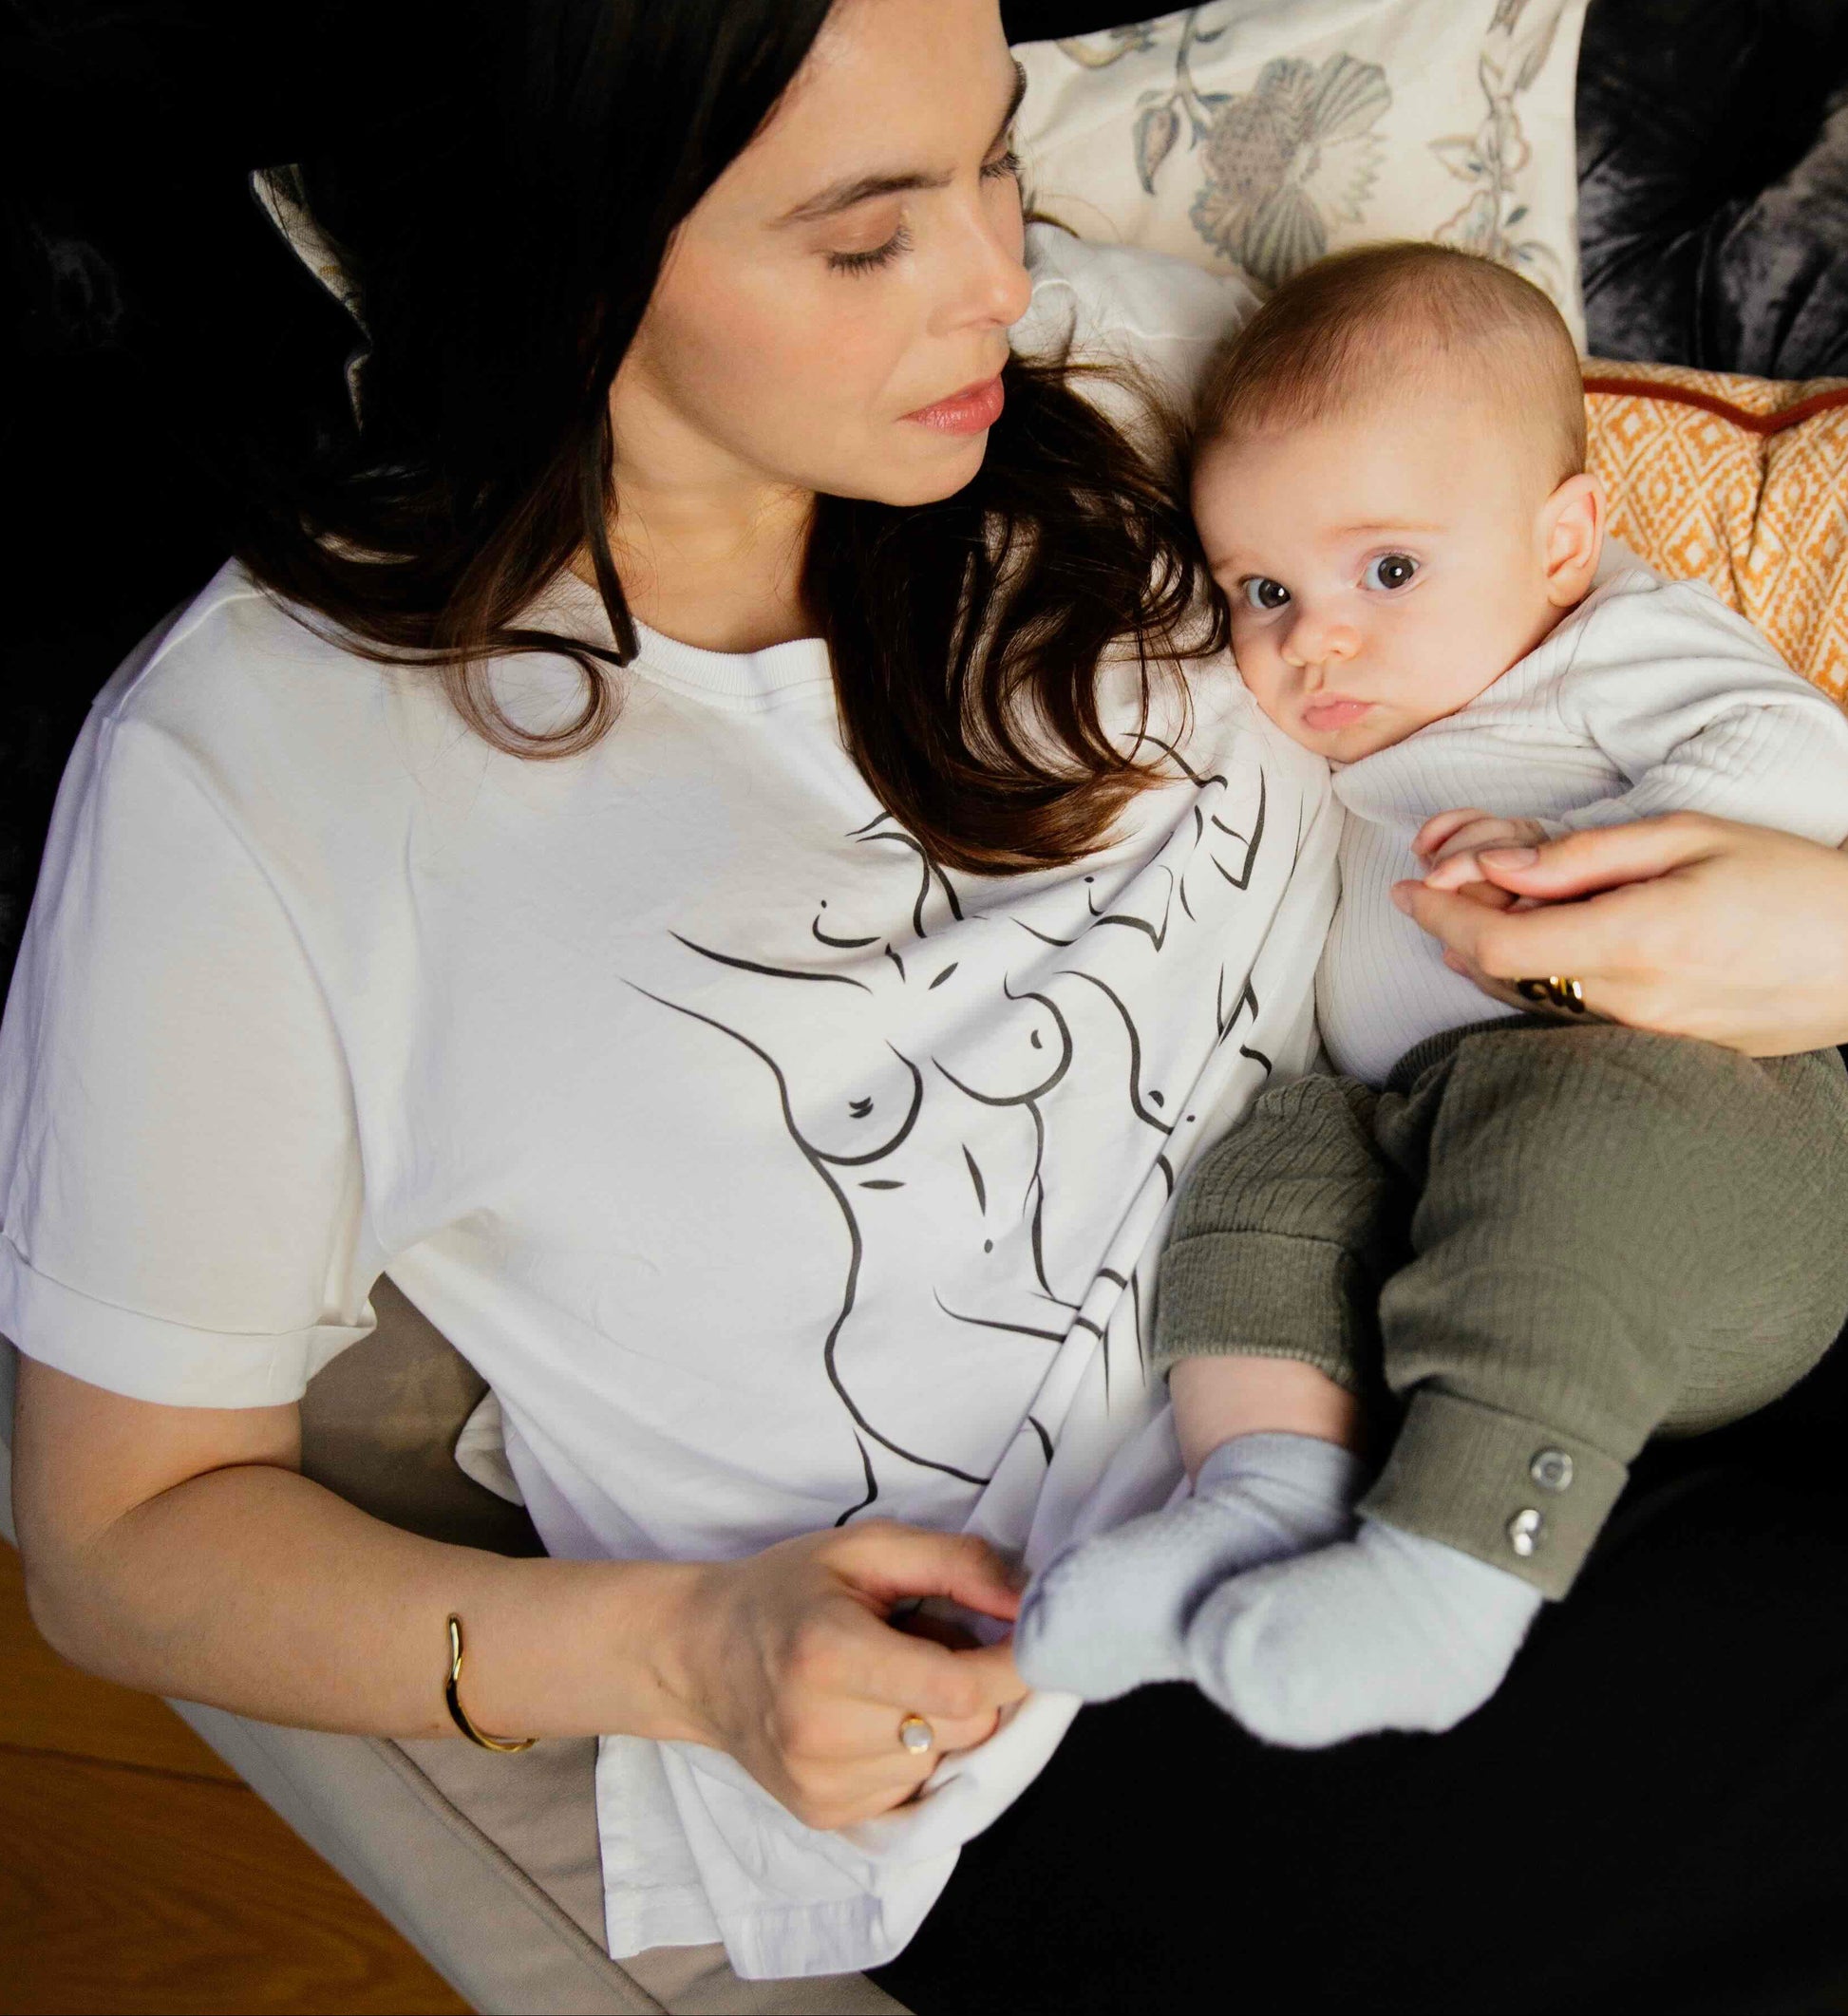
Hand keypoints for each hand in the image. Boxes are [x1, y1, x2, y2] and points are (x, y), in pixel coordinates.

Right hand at [660, 1520, 1027, 1830]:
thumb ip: (955, 1564)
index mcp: (829, 1654)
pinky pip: (915, 1789)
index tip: (1038, 1638)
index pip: (959, 1689)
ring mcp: (821, 1784)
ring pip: (945, 1761)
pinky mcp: (825, 1815)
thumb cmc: (786, 1591)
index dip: (1015, 1665)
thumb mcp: (864, 1549)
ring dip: (942, 1720)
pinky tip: (872, 1717)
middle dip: (976, 1684)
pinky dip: (914, 1752)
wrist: (697, 1656)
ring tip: (891, 1679)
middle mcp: (821, 1731)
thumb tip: (1030, 1600)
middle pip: (964, 1727)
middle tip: (933, 1641)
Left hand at [1391, 813, 1847, 1054]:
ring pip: (1529, 997)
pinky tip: (1533, 948)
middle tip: (1435, 889)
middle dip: (1453, 931)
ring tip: (1476, 912)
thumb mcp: (1687, 837)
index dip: (1438, 915)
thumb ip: (1584, 856)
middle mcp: (1626, 998)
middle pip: (1500, 973)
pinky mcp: (1659, 1047)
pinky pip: (1569, 1013)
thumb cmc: (1786, 879)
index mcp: (1631, 938)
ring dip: (1489, 956)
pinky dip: (1533, 979)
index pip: (1495, 941)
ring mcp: (1642, 1032)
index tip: (1407, 888)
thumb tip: (1500, 867)